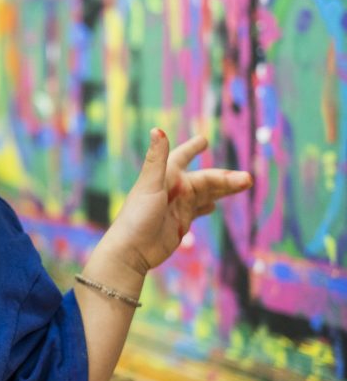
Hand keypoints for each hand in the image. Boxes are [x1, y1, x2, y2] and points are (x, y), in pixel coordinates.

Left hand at [104, 129, 252, 275]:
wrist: (132, 250)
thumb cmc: (137, 216)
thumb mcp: (150, 185)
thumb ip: (157, 159)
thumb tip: (157, 129)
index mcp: (165, 176)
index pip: (181, 156)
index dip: (192, 148)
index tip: (203, 140)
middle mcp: (173, 189)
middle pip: (205, 179)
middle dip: (225, 178)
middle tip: (247, 179)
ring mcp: (178, 206)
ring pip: (207, 193)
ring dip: (225, 189)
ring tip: (245, 184)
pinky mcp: (181, 222)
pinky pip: (198, 209)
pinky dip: (208, 205)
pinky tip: (214, 205)